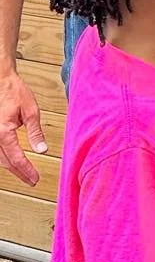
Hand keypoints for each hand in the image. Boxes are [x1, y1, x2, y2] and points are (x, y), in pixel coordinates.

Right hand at [0, 69, 46, 185]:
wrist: (0, 80)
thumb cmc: (14, 92)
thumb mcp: (31, 110)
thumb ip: (35, 132)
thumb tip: (42, 149)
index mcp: (3, 131)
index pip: (15, 157)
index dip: (26, 170)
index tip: (35, 178)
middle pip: (6, 161)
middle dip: (20, 172)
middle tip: (32, 180)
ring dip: (12, 167)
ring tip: (25, 173)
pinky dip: (5, 158)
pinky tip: (13, 162)